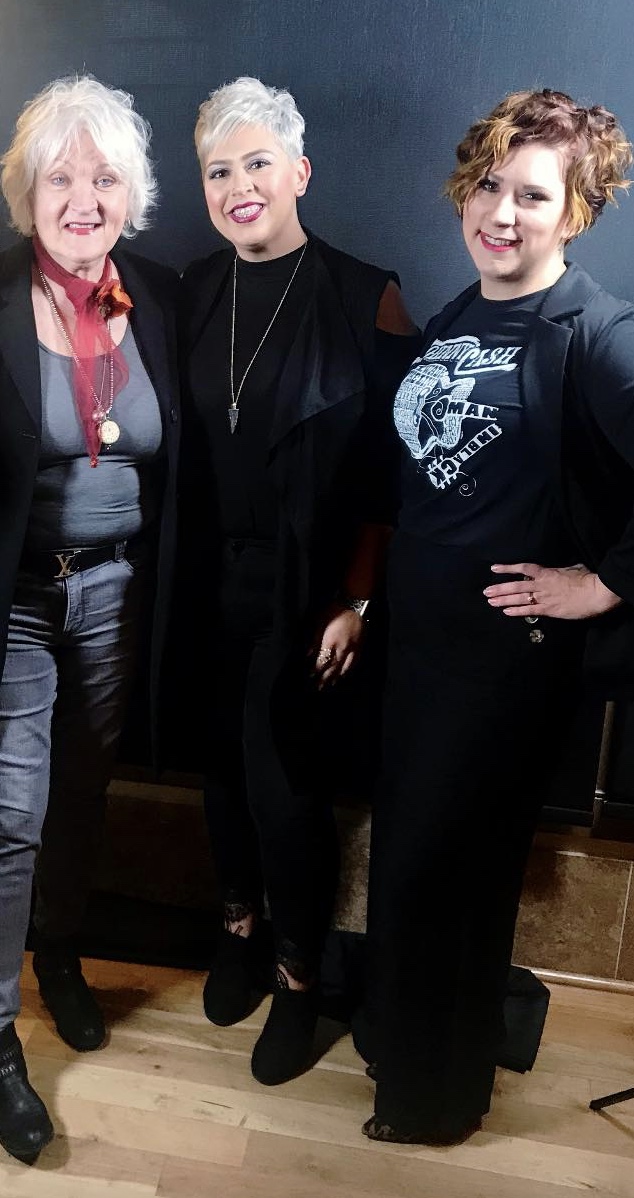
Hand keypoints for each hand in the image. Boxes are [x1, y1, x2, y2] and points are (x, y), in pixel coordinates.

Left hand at [310, 604, 365, 689]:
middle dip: (325, 678)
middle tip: (318, 687)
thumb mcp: (319, 623)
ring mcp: (353, 649)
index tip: (310, 676)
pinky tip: (345, 674)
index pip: (322, 662)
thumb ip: (314, 641)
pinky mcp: (360, 646)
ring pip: (345, 668)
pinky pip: (355, 663)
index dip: (316, 671)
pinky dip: (348, 670)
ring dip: (336, 677)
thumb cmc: (334, 610)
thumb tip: (308, 655)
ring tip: (331, 684)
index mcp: (331, 642)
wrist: (354, 603)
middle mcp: (342, 648)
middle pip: (333, 668)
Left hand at [483, 562, 622, 620]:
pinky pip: (529, 610)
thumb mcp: (573, 568)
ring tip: (491, 601)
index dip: (508, 568)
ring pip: (519, 598)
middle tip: (486, 591)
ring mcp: (544, 598)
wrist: (595, 593)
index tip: (494, 568)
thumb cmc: (587, 579)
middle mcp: (542, 585)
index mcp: (547, 573)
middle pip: (516, 585)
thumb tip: (562, 569)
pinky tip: (506, 612)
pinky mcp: (549, 610)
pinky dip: (516, 611)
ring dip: (504, 600)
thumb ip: (562, 569)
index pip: (523, 567)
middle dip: (500, 588)